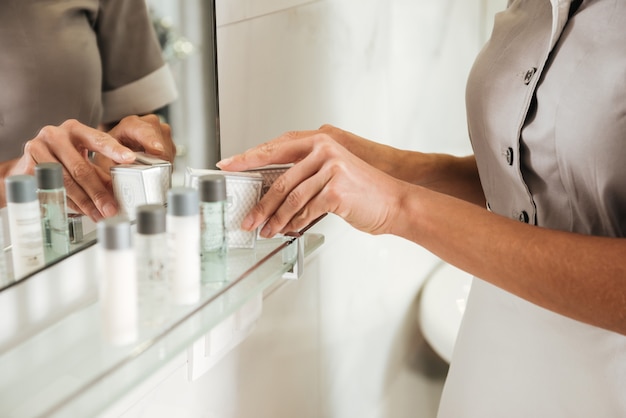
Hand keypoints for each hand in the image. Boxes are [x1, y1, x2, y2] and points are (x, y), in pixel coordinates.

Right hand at [7, 115, 173, 220]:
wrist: (28, 165)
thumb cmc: (63, 160)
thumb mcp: (84, 160)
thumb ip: (103, 173)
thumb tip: (121, 192)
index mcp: (75, 129)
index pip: (99, 139)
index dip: (115, 150)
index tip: (130, 159)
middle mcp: (55, 135)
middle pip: (81, 168)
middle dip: (98, 192)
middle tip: (111, 208)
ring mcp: (37, 149)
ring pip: (65, 182)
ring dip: (84, 202)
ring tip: (98, 214)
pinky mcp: (25, 166)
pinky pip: (51, 190)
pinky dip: (67, 203)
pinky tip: (79, 211)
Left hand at [217, 128, 409, 236]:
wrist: (394, 202)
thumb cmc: (363, 191)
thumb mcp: (331, 172)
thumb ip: (304, 175)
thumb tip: (271, 192)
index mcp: (320, 141)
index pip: (275, 147)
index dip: (248, 157)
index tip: (228, 165)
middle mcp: (324, 149)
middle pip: (279, 178)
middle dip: (260, 203)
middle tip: (247, 218)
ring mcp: (331, 168)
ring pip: (290, 197)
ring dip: (274, 219)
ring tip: (265, 230)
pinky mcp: (335, 189)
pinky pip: (305, 210)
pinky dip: (294, 224)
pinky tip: (287, 230)